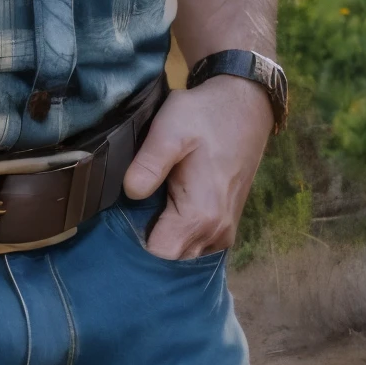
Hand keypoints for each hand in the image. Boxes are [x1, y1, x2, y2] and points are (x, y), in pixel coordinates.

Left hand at [122, 75, 273, 258]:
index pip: (159, 254)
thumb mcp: (168, 131)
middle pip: (170, 257)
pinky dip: (180, 229)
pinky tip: (167, 203)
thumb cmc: (204, 117)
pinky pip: (196, 241)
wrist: (243, 108)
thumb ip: (148, 165)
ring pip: (183, 252)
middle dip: (148, 236)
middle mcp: (216, 232)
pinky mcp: (226, 223)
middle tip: (134, 203)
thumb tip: (130, 192)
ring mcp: (224, 231)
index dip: (136, 238)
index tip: (123, 215)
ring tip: (151, 200)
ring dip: (165, 232)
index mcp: (201, 215)